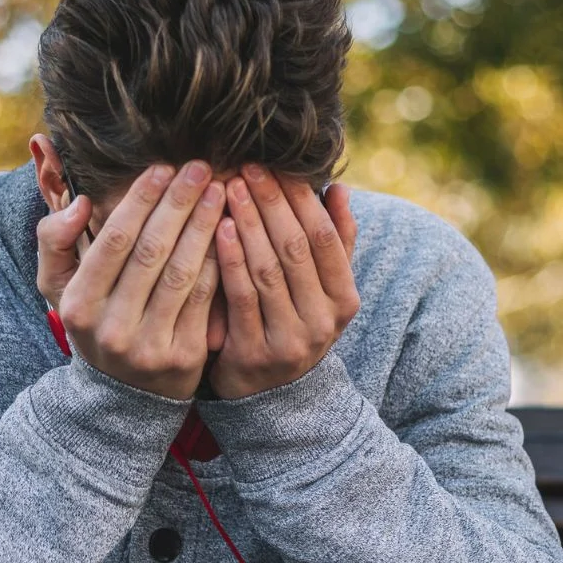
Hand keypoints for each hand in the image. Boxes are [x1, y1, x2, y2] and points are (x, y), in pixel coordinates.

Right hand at [42, 161, 226, 400]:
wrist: (123, 397)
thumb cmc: (94, 324)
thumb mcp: (59, 289)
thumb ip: (54, 241)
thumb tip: (81, 202)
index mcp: (78, 306)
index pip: (113, 242)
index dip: (140, 201)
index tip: (162, 168)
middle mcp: (112, 328)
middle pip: (151, 252)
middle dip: (177, 204)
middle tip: (199, 168)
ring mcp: (150, 346)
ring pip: (182, 272)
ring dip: (203, 226)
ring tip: (218, 190)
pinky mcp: (185, 357)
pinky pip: (205, 298)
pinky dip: (219, 259)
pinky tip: (229, 229)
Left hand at [206, 165, 359, 399]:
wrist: (269, 396)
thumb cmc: (292, 325)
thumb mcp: (321, 292)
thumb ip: (335, 245)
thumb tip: (340, 189)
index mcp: (344, 301)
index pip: (325, 238)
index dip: (302, 199)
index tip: (277, 166)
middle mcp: (323, 322)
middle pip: (296, 249)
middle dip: (271, 203)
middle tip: (247, 167)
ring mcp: (289, 340)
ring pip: (268, 270)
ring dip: (248, 224)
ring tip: (229, 188)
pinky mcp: (254, 353)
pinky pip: (241, 297)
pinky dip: (230, 259)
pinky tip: (218, 228)